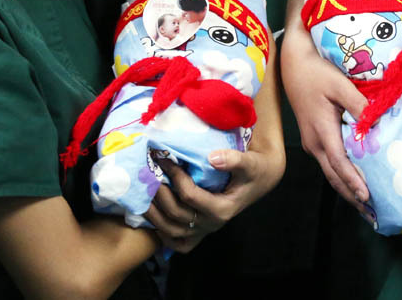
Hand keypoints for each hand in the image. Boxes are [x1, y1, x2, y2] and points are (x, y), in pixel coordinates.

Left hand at [145, 148, 282, 252]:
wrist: (259, 180)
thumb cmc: (253, 169)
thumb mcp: (249, 162)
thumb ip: (234, 160)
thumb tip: (212, 158)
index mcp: (222, 208)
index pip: (190, 195)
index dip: (175, 176)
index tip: (164, 158)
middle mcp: (212, 223)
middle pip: (176, 214)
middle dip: (159, 193)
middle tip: (148, 173)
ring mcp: (205, 230)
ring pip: (171, 231)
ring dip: (154, 214)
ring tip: (143, 194)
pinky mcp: (200, 231)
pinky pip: (178, 242)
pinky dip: (163, 234)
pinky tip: (154, 218)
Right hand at [281, 13, 370, 210]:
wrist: (292, 63)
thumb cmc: (315, 72)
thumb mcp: (339, 85)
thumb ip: (358, 105)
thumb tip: (376, 125)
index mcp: (321, 131)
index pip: (339, 163)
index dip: (353, 181)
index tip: (366, 197)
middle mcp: (313, 142)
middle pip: (333, 176)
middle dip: (351, 195)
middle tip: (370, 213)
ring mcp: (311, 141)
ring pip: (330, 171)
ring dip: (346, 188)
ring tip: (364, 205)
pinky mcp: (312, 137)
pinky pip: (328, 162)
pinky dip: (341, 175)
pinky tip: (353, 180)